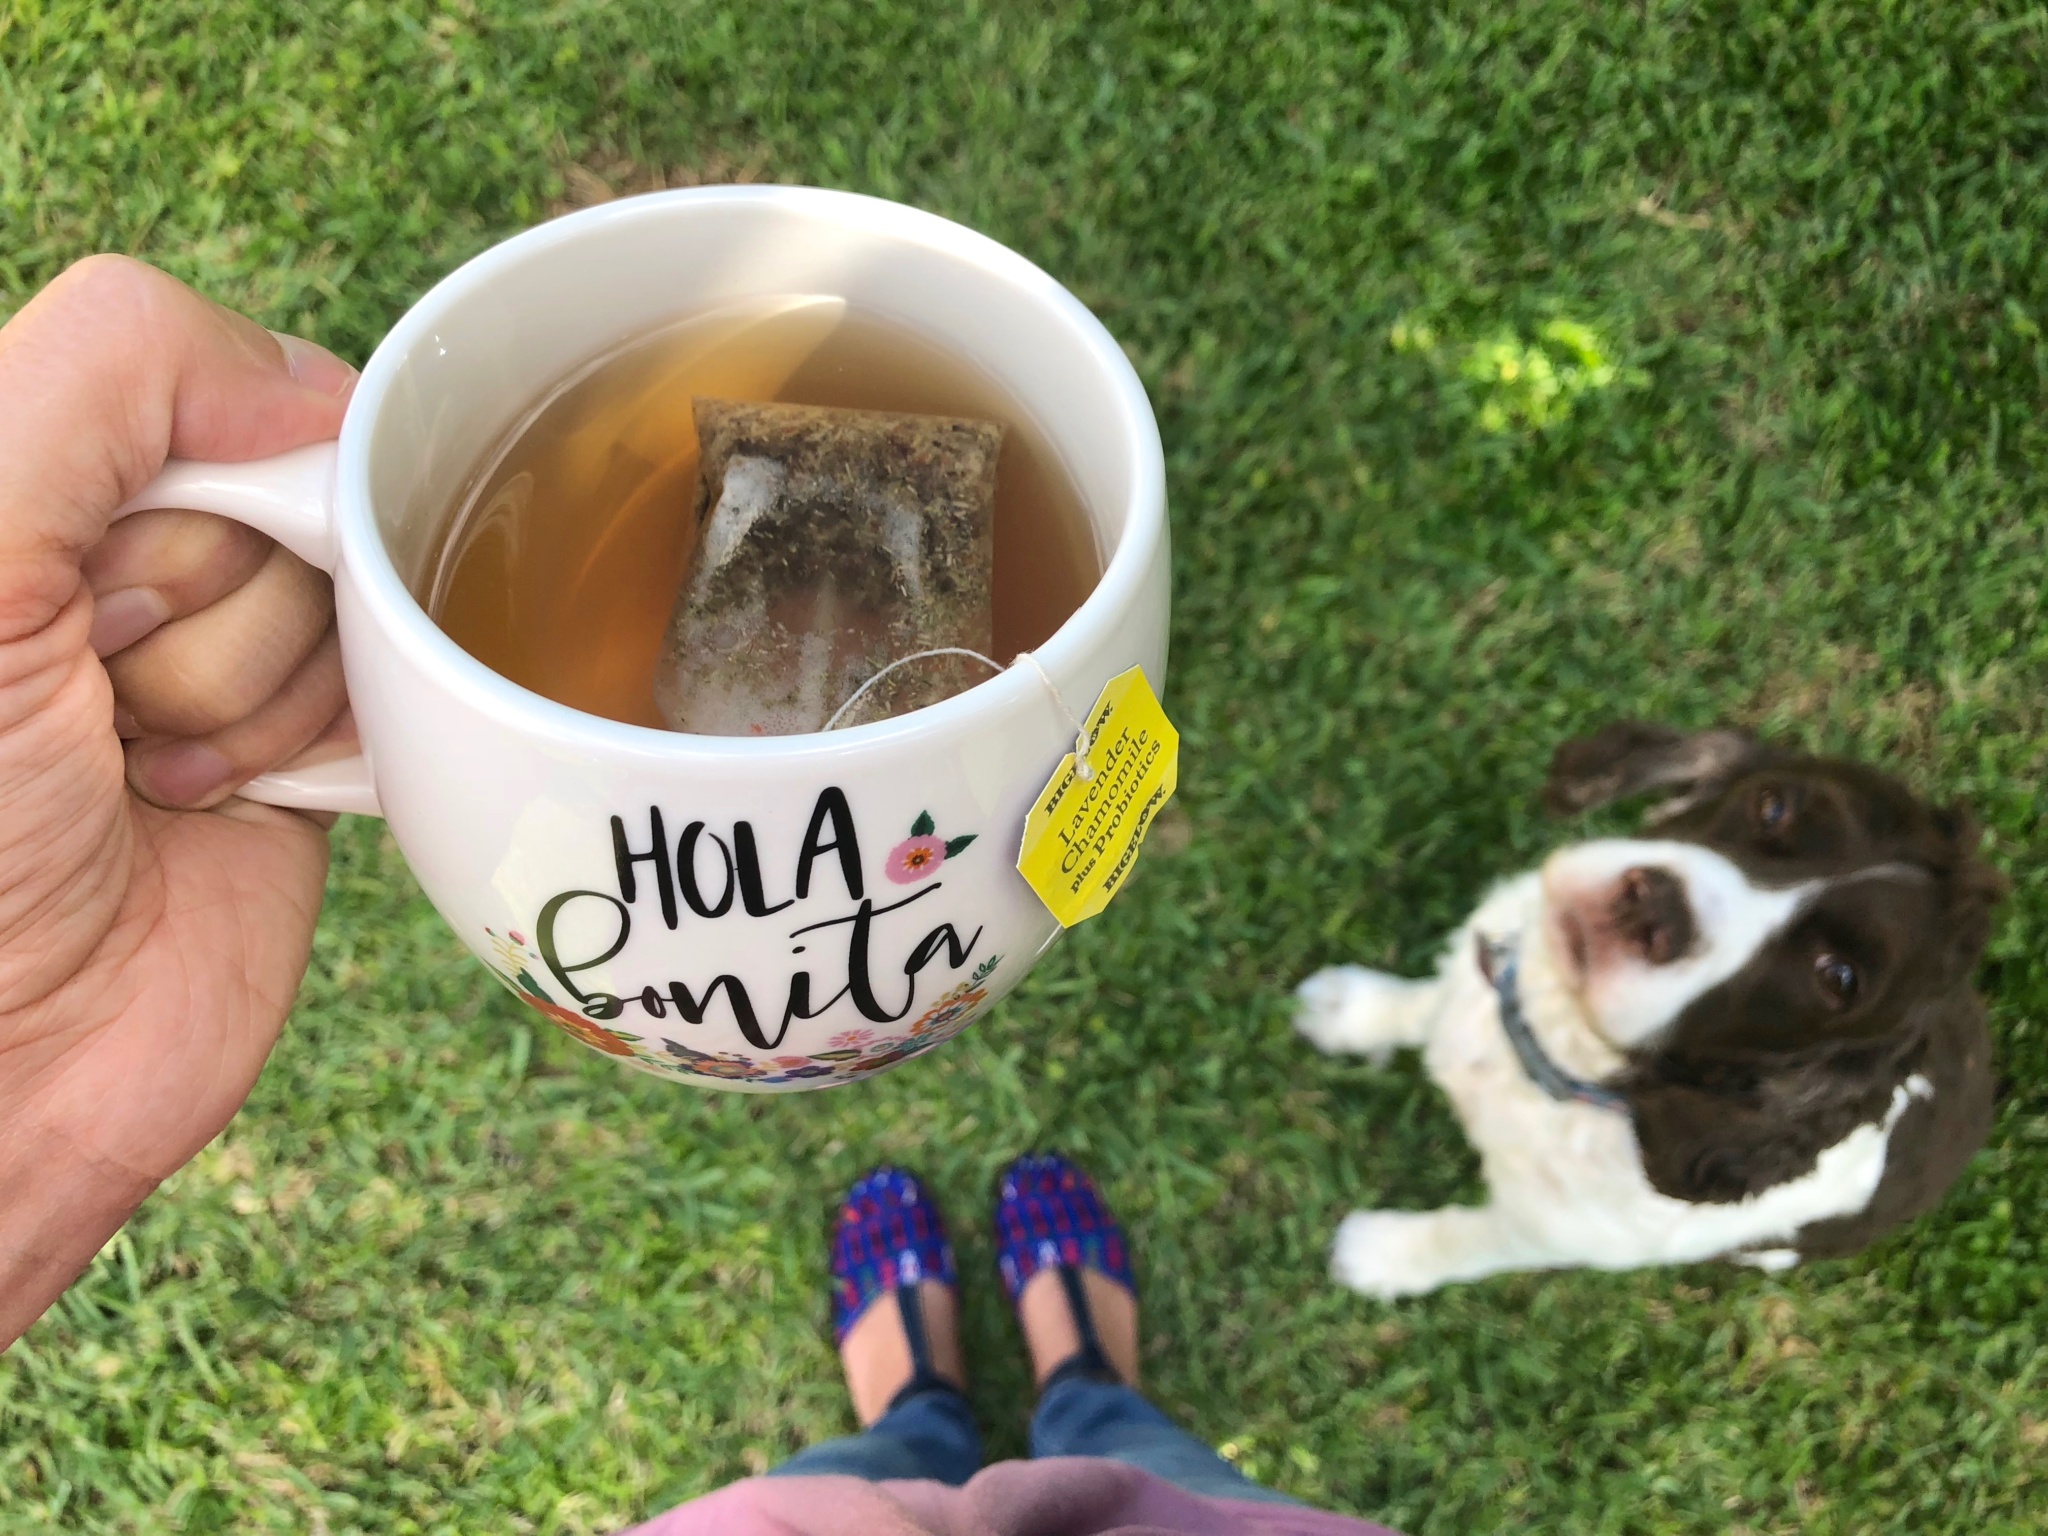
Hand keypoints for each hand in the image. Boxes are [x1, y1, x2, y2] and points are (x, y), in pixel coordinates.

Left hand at [0, 257, 355, 1345]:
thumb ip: (108, 377)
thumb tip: (313, 389)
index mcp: (11, 478)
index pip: (186, 373)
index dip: (182, 484)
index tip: (85, 596)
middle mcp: (102, 547)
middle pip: (282, 481)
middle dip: (206, 599)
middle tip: (100, 698)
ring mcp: (206, 648)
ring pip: (342, 587)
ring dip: (254, 690)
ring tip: (148, 774)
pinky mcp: (290, 747)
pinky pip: (384, 685)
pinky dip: (319, 743)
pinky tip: (222, 800)